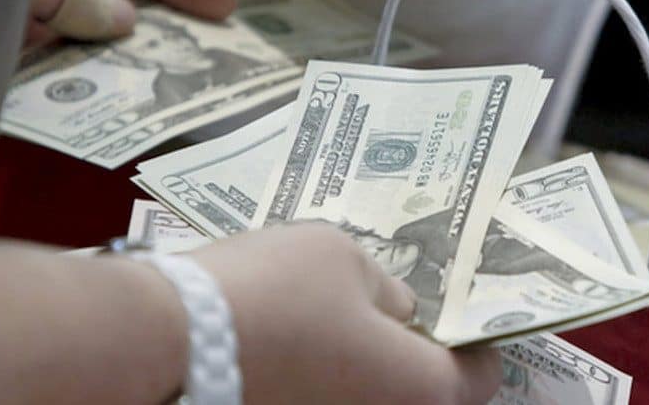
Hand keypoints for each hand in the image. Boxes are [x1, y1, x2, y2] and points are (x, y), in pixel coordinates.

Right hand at [190, 224, 501, 403]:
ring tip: (337, 322)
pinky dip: (324, 380)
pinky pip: (327, 401)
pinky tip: (297, 344)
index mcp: (422, 390)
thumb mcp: (344, 258)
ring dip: (365, 370)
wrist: (168, 342)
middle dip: (413, 356)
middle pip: (425, 397)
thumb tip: (398, 310)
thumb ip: (386, 289)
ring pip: (370, 400)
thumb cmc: (274, 290)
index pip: (481, 379)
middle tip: (394, 313)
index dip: (474, 341)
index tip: (456, 316)